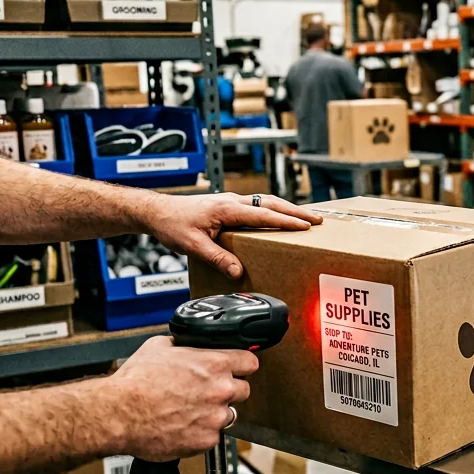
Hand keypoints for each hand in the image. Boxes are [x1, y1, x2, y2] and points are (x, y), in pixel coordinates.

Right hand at [105, 336, 258, 460]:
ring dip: (214, 413)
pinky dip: (200, 433)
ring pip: (228, 415)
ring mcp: (215, 417)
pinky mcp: (206, 440)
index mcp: (214, 364)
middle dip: (227, 391)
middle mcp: (220, 390)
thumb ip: (183, 345)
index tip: (237, 370)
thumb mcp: (159, 347)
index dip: (242, 366)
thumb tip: (188, 344)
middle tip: (206, 393)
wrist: (117, 413)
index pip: (250, 363)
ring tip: (189, 412)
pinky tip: (182, 427)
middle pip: (243, 390)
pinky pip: (212, 436)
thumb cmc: (135, 382)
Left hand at [143, 192, 322, 277]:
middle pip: (272, 203)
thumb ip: (217, 258)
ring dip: (287, 209)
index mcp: (226, 209)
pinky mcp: (229, 205)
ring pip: (267, 201)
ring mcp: (231, 201)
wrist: (157, 211)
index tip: (305, 226)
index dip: (286, 221)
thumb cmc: (172, 224)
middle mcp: (232, 201)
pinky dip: (274, 210)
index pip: (263, 215)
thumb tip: (237, 271)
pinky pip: (258, 205)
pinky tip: (279, 217)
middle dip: (296, 212)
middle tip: (317, 221)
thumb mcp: (192, 245)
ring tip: (306, 219)